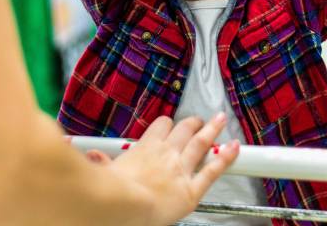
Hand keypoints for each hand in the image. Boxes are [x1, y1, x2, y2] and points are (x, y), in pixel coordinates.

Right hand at [99, 114, 238, 225]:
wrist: (126, 206)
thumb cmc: (112, 192)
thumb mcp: (103, 172)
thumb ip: (100, 162)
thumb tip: (91, 156)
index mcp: (146, 147)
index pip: (160, 126)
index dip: (167, 125)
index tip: (169, 125)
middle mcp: (166, 153)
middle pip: (184, 130)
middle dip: (192, 123)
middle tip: (198, 120)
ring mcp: (181, 168)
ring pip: (201, 143)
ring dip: (212, 129)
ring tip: (220, 119)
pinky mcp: (192, 189)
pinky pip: (213, 169)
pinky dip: (226, 157)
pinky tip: (234, 147)